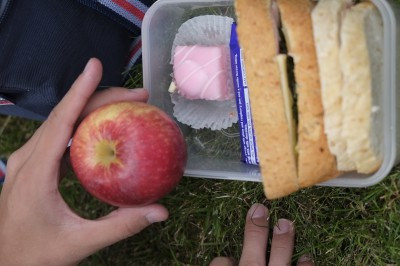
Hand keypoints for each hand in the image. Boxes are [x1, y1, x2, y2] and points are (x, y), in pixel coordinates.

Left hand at [0, 58, 168, 265]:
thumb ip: (120, 226)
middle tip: (138, 96)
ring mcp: (27, 159)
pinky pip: (59, 134)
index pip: (61, 120)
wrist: (3, 262)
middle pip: (64, 114)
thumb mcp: (80, 243)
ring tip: (126, 104)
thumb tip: (160, 211)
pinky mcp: (32, 164)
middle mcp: (27, 158)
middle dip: (100, 96)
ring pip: (60, 121)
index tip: (95, 66)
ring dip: (91, 106)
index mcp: (35, 172)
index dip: (80, 91)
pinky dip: (82, 122)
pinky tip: (102, 125)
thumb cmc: (36, 254)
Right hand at [210, 203, 314, 265]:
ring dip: (284, 241)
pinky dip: (305, 265)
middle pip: (252, 253)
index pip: (222, 262)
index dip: (223, 260)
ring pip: (280, 258)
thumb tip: (223, 260)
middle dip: (256, 229)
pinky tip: (306, 258)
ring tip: (287, 223)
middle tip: (260, 209)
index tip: (226, 260)